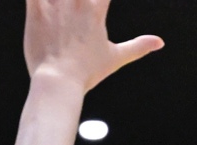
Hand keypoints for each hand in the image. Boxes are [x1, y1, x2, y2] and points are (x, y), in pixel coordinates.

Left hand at [22, 0, 160, 88]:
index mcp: (96, 9)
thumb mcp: (115, 58)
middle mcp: (77, 1)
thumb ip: (138, 46)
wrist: (58, 84)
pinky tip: (38, 1)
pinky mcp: (36, 10)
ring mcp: (56, 4)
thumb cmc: (86, 73)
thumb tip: (159, 42)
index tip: (97, 2)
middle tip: (76, 5)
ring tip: (61, 4)